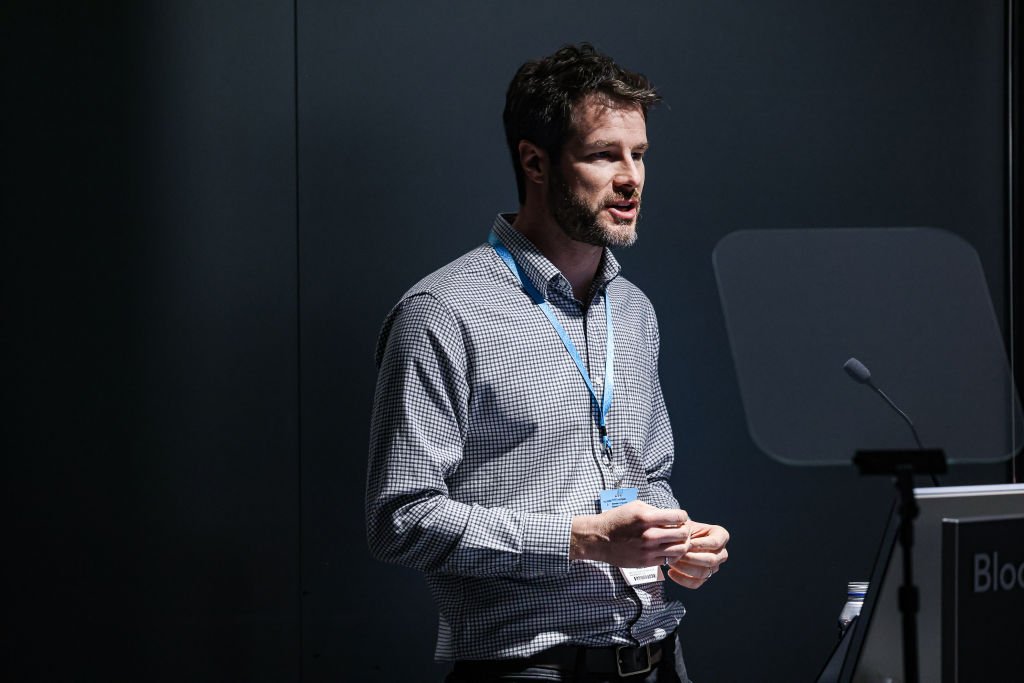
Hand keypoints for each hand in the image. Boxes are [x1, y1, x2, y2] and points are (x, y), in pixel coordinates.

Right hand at [570, 501, 689, 567]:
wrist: (598, 539)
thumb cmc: (616, 520)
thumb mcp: (635, 506)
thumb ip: (655, 510)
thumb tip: (672, 516)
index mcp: (646, 517)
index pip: (678, 517)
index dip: (682, 517)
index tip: (679, 518)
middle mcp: (649, 535)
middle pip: (682, 535)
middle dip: (685, 531)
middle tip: (682, 530)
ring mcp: (648, 550)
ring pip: (680, 550)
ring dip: (682, 544)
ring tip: (677, 541)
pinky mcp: (646, 562)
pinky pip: (668, 560)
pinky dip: (672, 554)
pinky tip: (666, 549)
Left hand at [666, 521, 728, 588]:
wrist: (677, 537)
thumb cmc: (682, 528)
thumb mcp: (685, 524)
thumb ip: (685, 530)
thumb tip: (683, 539)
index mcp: (721, 535)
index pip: (716, 542)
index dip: (702, 544)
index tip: (689, 543)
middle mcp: (721, 552)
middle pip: (712, 560)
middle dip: (693, 558)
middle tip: (679, 554)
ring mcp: (714, 566)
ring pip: (704, 573)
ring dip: (686, 568)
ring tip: (672, 561)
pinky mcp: (704, 577)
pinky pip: (696, 583)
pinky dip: (682, 579)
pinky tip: (670, 572)